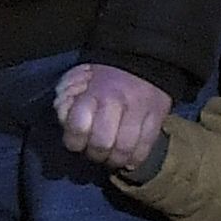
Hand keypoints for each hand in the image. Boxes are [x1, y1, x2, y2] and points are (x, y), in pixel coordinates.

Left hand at [55, 61, 173, 170]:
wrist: (142, 59)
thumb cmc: (103, 74)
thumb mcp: (78, 78)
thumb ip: (67, 99)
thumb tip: (64, 120)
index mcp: (94, 92)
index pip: (78, 127)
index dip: (73, 141)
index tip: (76, 141)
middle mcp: (117, 103)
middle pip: (102, 144)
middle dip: (94, 154)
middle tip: (94, 151)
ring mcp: (140, 113)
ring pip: (124, 151)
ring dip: (113, 160)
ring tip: (110, 156)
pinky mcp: (157, 120)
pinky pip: (145, 149)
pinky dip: (133, 159)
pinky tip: (127, 158)